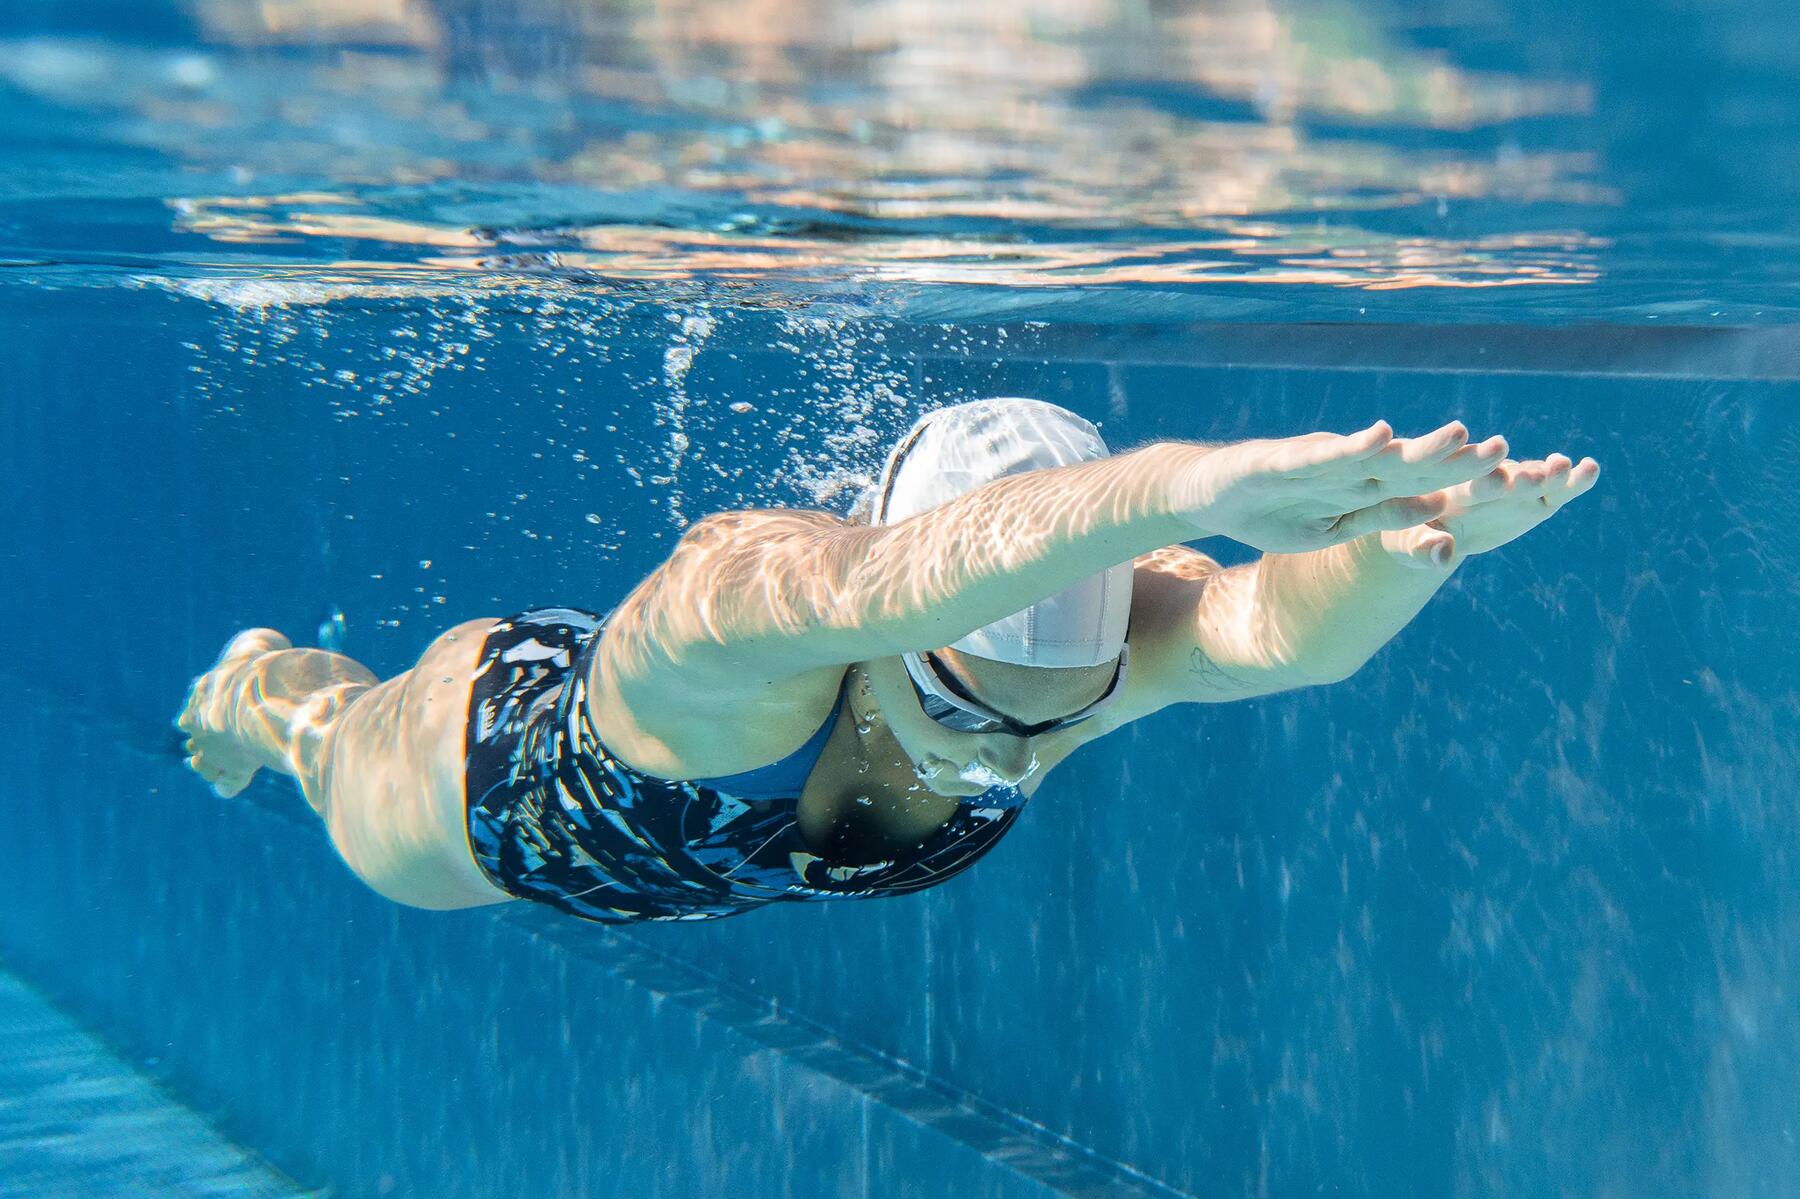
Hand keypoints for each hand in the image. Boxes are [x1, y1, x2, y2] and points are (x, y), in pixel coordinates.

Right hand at [1186, 420, 1507, 552]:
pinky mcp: (1280, 462)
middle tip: (1506, 451)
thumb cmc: (1270, 510)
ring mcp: (1315, 463)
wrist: (1204, 491)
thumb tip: (1439, 523)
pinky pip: (1321, 457)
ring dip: (1415, 447)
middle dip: (1456, 459)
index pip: (1424, 484)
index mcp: (1362, 487)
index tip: (1516, 480)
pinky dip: (1351, 448)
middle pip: (1411, 464)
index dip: (1465, 482)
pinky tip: (1380, 437)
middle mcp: (1346, 468)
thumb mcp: (1332, 529)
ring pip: (1375, 456)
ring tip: (1460, 435)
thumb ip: (1380, 518)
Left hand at [1379, 453, 1600, 568]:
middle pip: (1507, 479)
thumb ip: (1424, 547)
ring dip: (1549, 475)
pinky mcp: (1533, 500)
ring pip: (1535, 480)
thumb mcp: (1409, 544)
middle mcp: (1485, 482)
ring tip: (1564, 467)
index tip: (1498, 481)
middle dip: (1521, 478)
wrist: (1430, 528)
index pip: (1469, 485)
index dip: (1483, 483)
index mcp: (1449, 490)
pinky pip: (1555, 492)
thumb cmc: (1411, 535)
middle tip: (1536, 475)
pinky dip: (1572, 481)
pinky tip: (1590, 469)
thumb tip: (1443, 556)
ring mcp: (1513, 489)